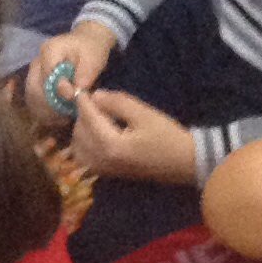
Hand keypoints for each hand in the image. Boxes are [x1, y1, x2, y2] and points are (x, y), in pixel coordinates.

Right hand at [27, 23, 115, 127]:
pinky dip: (43, 110)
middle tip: (65, 116)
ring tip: (61, 118)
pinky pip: (33, 98)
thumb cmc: (91, 50)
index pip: (47, 75)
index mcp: (49, 50)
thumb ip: (84, 75)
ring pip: (31, 95)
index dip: (59, 90)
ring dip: (45, 110)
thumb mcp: (94, 59)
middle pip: (34, 88)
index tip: (74, 99)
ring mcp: (33, 71)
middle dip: (49, 105)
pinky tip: (57, 116)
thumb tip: (71, 94)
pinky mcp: (35, 80)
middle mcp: (36, 60)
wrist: (86, 42)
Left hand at [70, 87, 196, 182]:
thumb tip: (94, 95)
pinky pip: (83, 158)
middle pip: (79, 132)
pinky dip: (83, 144)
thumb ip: (118, 103)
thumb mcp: (145, 114)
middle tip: (97, 104)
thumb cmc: (167, 137)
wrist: (185, 163)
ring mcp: (102, 169)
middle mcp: (101, 159)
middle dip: (84, 116)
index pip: (88, 118)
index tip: (78, 89)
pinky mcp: (106, 173)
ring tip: (99, 119)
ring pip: (77, 146)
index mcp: (111, 145)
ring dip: (82, 130)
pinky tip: (96, 135)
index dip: (82, 101)